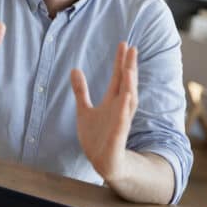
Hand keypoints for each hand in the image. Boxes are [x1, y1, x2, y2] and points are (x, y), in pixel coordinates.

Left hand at [70, 42, 137, 184]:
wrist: (102, 161)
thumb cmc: (96, 136)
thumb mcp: (84, 109)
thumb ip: (81, 90)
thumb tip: (75, 69)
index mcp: (112, 101)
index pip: (119, 77)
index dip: (121, 61)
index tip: (124, 44)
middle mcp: (120, 108)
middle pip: (127, 84)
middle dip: (129, 67)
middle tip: (132, 48)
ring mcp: (121, 121)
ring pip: (128, 100)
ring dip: (130, 84)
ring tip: (130, 68)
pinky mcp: (118, 135)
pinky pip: (123, 121)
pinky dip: (125, 109)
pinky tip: (127, 96)